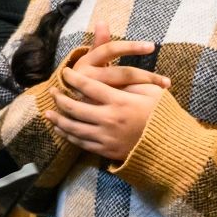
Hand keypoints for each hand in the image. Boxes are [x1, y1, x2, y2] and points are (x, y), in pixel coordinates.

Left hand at [53, 21, 169, 162]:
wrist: (168, 145)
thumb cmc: (160, 114)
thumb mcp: (150, 90)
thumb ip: (130, 78)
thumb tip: (113, 66)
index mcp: (119, 101)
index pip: (88, 86)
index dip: (73, 78)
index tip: (65, 72)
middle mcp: (109, 119)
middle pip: (75, 107)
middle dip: (60, 98)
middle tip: (52, 91)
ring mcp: (106, 136)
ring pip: (73, 128)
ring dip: (58, 119)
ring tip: (48, 113)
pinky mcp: (105, 150)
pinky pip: (81, 143)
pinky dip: (68, 135)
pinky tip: (60, 129)